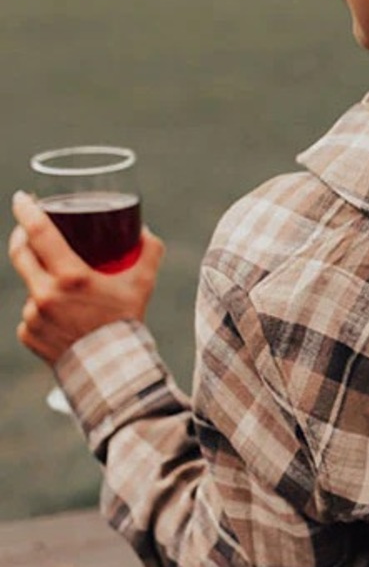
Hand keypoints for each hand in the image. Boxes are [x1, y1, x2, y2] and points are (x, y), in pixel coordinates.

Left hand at [8, 191, 164, 365]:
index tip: (22, 197)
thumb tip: (143, 230)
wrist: (112, 369)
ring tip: (67, 288)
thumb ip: (149, 250)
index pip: (40, 233)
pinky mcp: (27, 335)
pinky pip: (31, 313)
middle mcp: (44, 294)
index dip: (27, 211)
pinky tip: (62, 315)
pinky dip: (43, 308)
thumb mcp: (143, 282)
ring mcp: (32, 316)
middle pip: (21, 253)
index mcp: (70, 277)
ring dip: (41, 279)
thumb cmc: (128, 321)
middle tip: (29, 227)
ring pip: (31, 285)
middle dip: (21, 235)